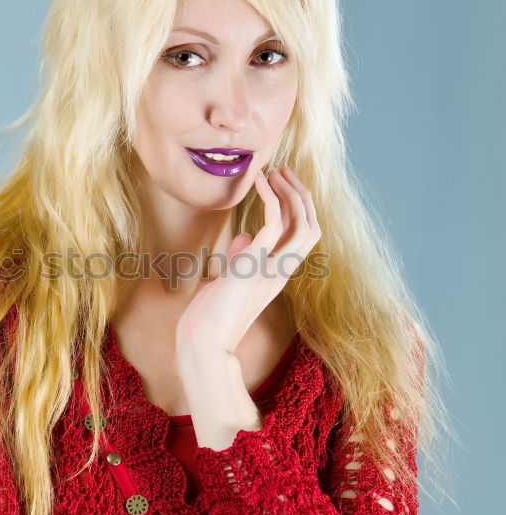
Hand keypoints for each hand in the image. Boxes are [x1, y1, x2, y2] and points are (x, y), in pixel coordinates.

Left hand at [175, 166, 320, 355]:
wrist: (203, 343)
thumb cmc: (210, 316)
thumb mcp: (229, 282)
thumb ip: (242, 259)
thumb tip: (244, 238)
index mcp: (277, 276)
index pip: (302, 237)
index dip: (299, 209)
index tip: (283, 185)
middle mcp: (281, 273)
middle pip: (310, 227)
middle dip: (302, 196)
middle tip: (285, 171)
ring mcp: (270, 271)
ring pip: (302, 225)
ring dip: (292, 194)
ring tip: (276, 172)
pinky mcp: (253, 267)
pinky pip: (272, 225)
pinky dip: (269, 198)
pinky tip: (258, 181)